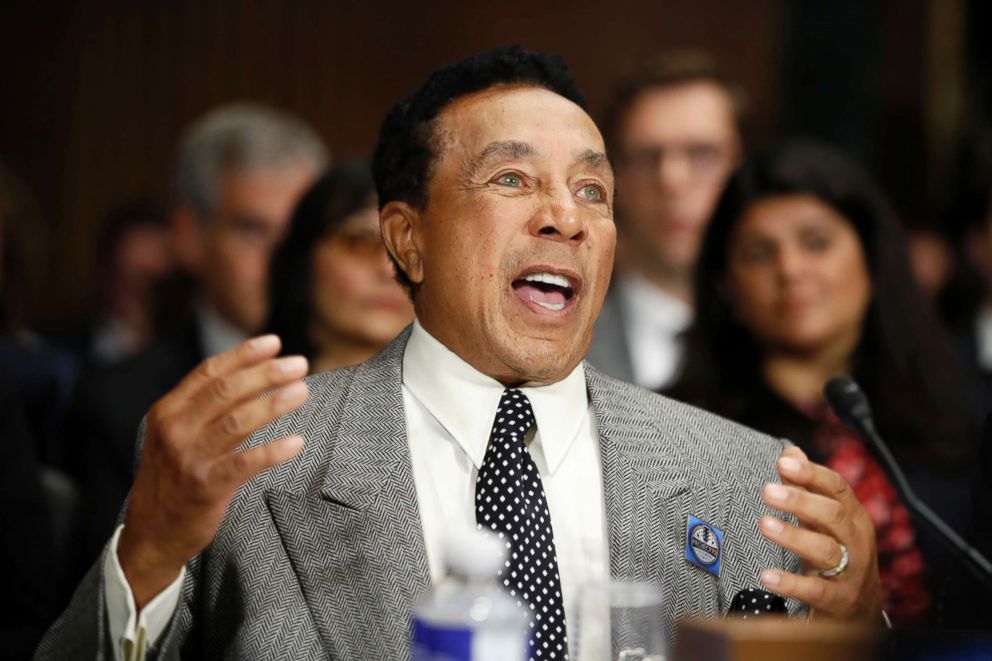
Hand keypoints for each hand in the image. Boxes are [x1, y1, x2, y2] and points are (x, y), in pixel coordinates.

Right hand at [117, 335, 308, 609]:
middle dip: (267, 373)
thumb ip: (204, 407)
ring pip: (238, 421)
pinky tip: (297, 442)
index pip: (209, 372)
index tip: (274, 342)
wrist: (151, 534)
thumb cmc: (174, 477)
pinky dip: (273, 450)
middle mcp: (175, 430)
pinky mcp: (206, 487)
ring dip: (275, 404)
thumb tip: (252, 373)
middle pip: (227, 391)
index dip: (243, 354)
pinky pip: (245, 463)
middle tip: (300, 364)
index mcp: (167, 411)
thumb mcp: (176, 435)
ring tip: (303, 391)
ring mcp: (189, 458)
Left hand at [757, 446, 882, 621]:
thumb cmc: (838, 554)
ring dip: (794, 536)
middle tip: (767, 491)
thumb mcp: (825, 521)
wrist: (860, 611)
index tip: (783, 463)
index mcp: (853, 517)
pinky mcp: (838, 601)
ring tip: (765, 524)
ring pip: (826, 550)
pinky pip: (816, 591)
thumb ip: (807, 487)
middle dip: (800, 501)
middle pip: (832, 515)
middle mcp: (856, 541)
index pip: (837, 488)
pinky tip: (767, 576)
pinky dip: (791, 584)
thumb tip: (790, 452)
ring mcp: (851, 572)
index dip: (811, 474)